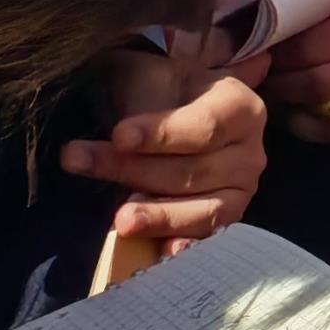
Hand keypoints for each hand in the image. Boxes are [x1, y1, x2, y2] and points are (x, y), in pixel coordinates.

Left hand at [63, 59, 267, 244]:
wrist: (167, 110)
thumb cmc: (159, 91)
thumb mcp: (153, 78)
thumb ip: (144, 101)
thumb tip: (123, 140)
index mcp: (240, 108)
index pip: (204, 126)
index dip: (162, 134)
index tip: (118, 136)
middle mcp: (250, 152)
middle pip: (192, 171)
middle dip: (133, 170)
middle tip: (78, 162)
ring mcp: (241, 191)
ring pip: (201, 209)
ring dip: (157, 215)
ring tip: (120, 219)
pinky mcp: (223, 221)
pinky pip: (206, 237)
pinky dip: (184, 245)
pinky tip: (163, 251)